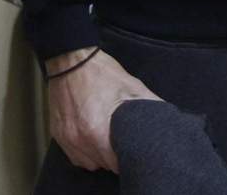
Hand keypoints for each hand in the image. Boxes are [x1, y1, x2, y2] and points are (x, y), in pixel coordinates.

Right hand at [45, 48, 160, 171]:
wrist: (70, 60)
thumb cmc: (102, 73)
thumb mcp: (131, 86)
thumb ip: (150, 103)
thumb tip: (168, 117)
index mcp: (97, 131)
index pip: (116, 164)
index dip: (128, 159)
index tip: (133, 151)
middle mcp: (79, 139)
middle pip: (104, 165)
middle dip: (115, 158)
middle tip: (124, 144)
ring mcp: (67, 138)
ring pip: (89, 164)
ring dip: (100, 158)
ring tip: (109, 142)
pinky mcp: (58, 134)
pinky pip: (74, 157)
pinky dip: (85, 153)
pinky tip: (93, 142)